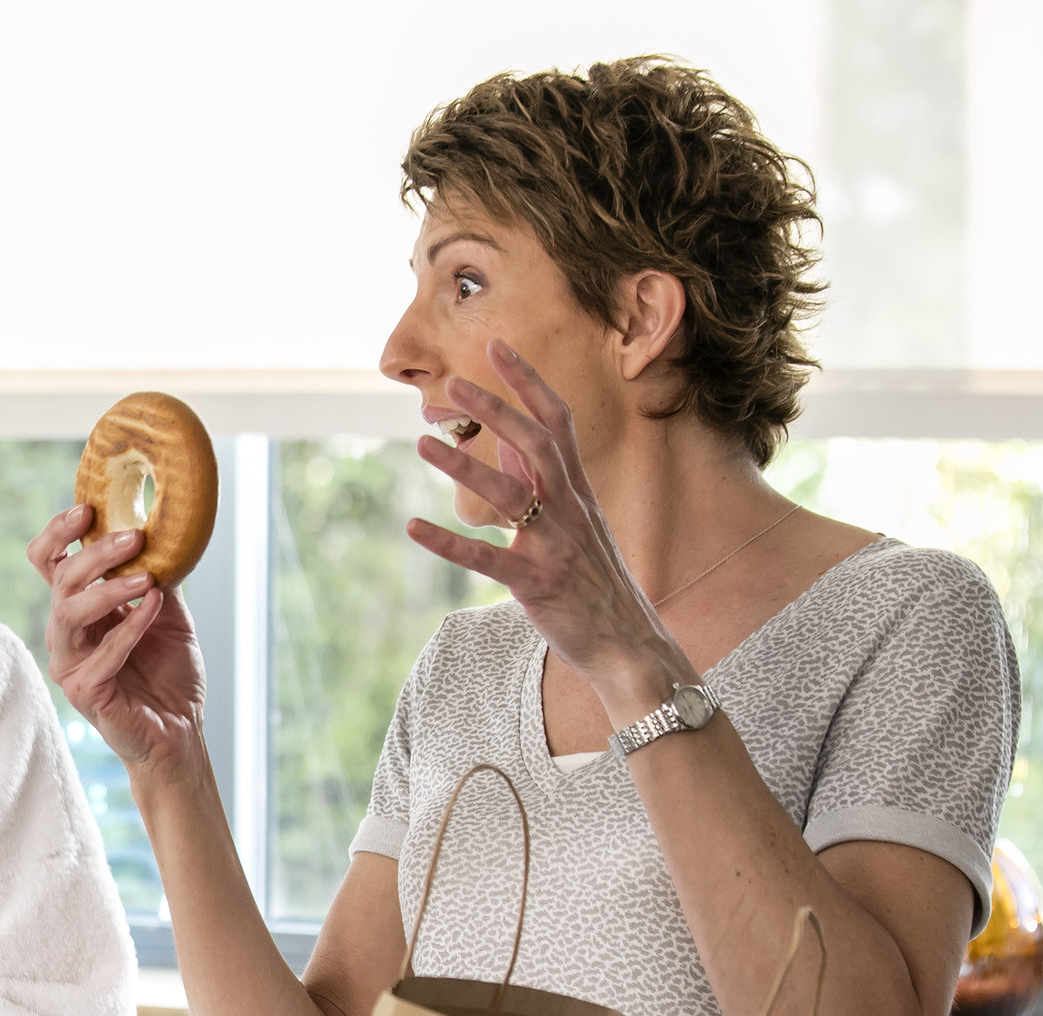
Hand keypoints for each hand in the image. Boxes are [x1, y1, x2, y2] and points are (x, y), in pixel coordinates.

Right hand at [25, 505, 211, 785]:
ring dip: (109, 589)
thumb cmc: (169, 673)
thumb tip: (165, 527)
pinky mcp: (84, 692)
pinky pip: (102, 654)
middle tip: (133, 537)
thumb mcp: (168, 612)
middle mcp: (67, 632)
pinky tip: (155, 608)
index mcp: (79, 609)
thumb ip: (156, 574)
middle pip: (60, 581)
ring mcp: (70, 663)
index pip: (49, 562)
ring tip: (147, 577)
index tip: (87, 508)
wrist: (180, 729)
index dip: (59, 533)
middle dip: (94, 553)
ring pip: (70, 613)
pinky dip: (130, 627)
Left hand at [407, 340, 695, 714]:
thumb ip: (539, 480)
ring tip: (422, 441)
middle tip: (453, 385)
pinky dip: (450, 543)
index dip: (527, 381)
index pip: (556, 421)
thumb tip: (505, 439)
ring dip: (464, 465)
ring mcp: (555, 545)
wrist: (629, 642)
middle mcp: (570, 509)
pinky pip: (489, 559)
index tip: (495, 346)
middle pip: (536, 444)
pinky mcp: (538, 584)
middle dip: (497, 409)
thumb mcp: (573, 522)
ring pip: (509, 495)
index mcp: (577, 491)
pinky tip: (413, 527)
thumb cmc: (594, 580)